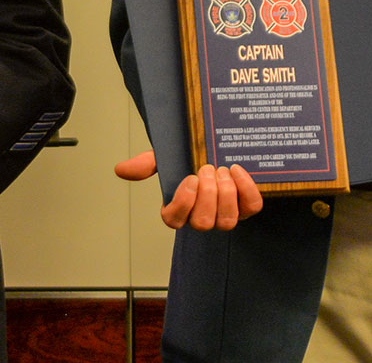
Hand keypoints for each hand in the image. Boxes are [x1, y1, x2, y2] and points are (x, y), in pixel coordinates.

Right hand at [115, 150, 261, 230]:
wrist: (217, 149)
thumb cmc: (188, 159)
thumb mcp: (166, 158)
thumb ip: (146, 164)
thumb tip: (120, 169)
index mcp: (179, 208)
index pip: (174, 220)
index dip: (183, 203)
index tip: (189, 178)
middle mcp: (202, 217)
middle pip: (203, 223)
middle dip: (207, 195)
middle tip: (207, 169)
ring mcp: (226, 215)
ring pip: (227, 221)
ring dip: (226, 194)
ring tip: (222, 170)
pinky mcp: (247, 207)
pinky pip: (251, 207)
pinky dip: (246, 189)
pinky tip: (237, 169)